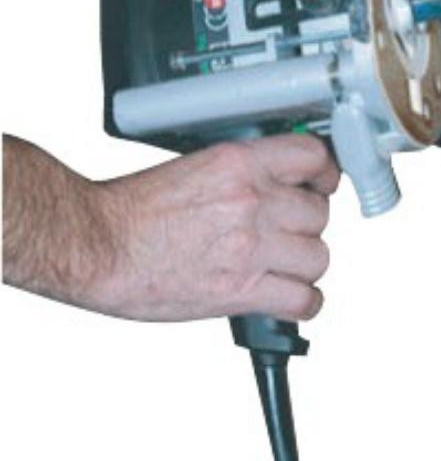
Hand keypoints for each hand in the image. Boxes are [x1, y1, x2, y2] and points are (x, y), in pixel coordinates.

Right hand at [2, 134, 338, 321]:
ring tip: (283, 266)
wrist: (95, 246)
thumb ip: (243, 174)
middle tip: (288, 232)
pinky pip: (303, 300)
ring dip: (304, 264)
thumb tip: (274, 182)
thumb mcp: (195, 167)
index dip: (325, 174)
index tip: (323, 184)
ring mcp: (250, 246)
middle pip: (319, 214)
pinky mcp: (241, 291)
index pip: (313, 157)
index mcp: (239, 164)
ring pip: (319, 256)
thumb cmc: (132, 211)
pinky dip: (304, 303)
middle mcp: (251, 201)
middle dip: (307, 225)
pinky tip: (290, 298)